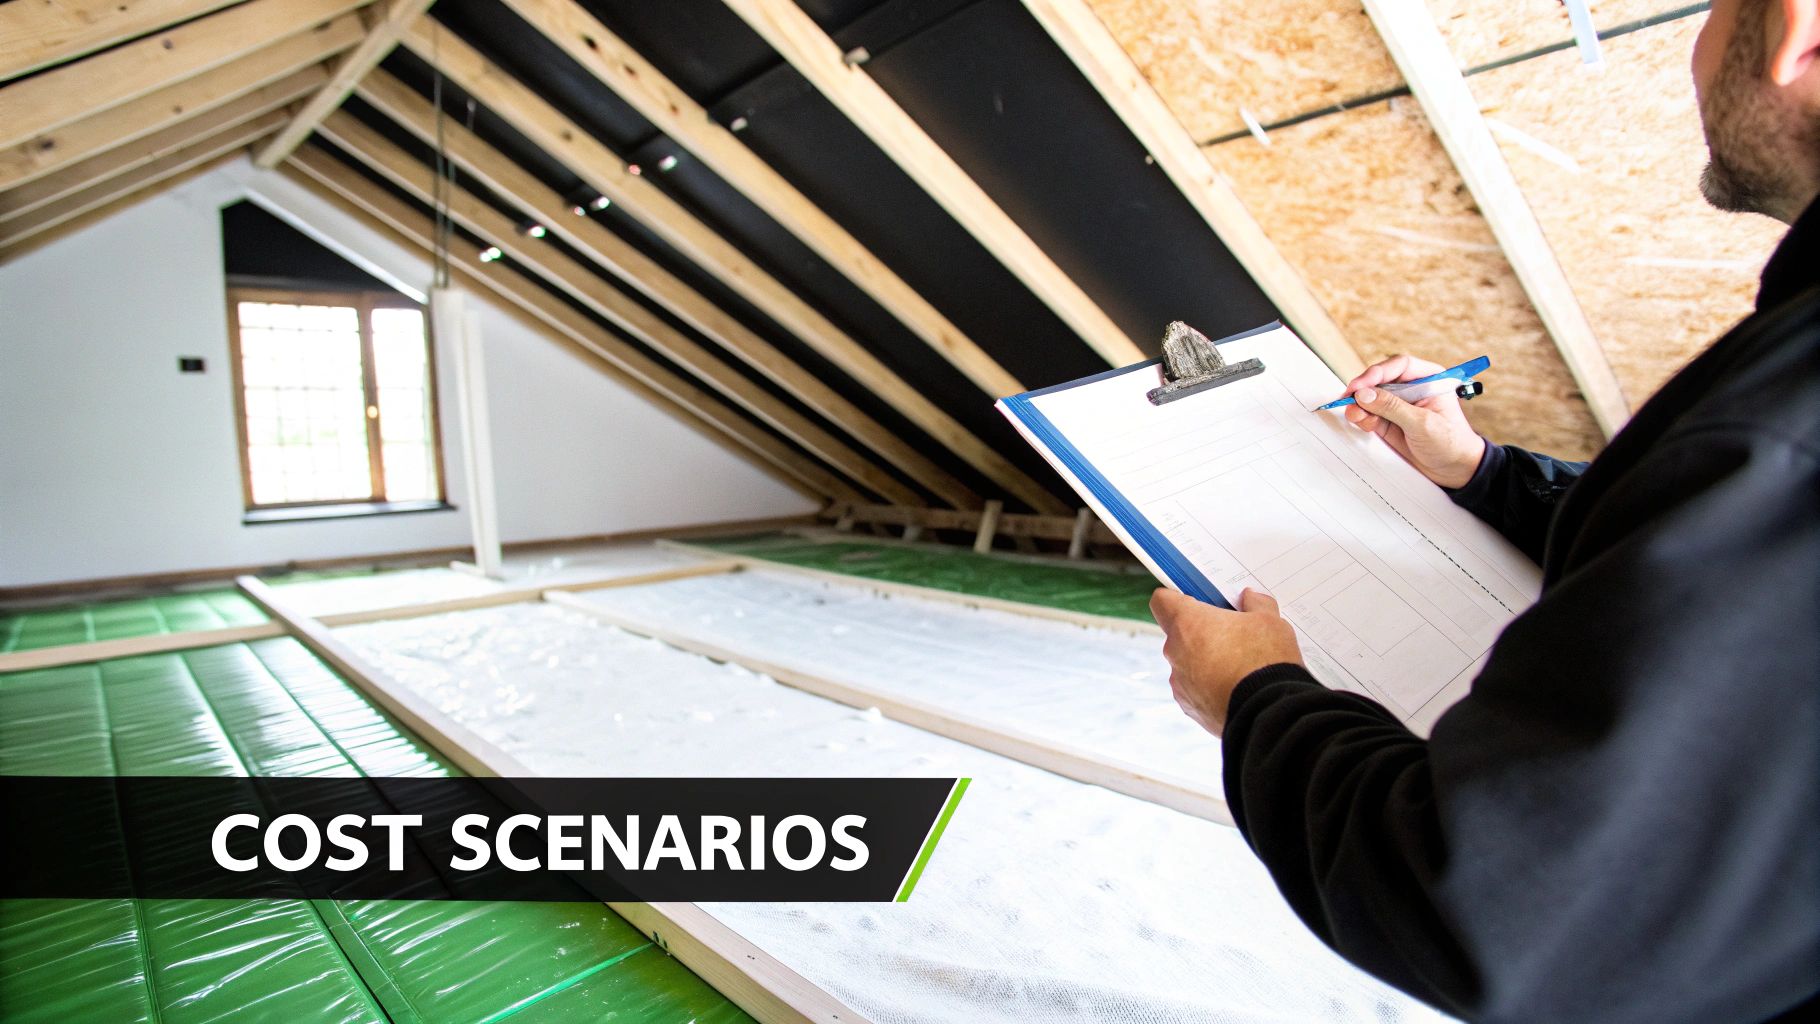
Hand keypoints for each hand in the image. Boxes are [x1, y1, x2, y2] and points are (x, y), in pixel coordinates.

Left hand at [1150, 587, 1301, 737]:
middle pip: (1179, 634)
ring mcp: (1180, 683)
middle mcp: (1175, 652)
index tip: (1194, 600)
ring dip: (1205, 662)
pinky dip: (1209, 687)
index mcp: (1188, 624)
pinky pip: (1195, 690)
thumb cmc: (1265, 661)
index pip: (1162, 601)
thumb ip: (1256, 603)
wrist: (1269, 712)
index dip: (1176, 598)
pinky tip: (1235, 689)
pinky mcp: (1190, 707)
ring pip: (1187, 663)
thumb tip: (1250, 598)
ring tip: (1238, 667)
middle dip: (1201, 632)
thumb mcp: (1270, 621)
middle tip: (1231, 635)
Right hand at [1341, 355, 1487, 488]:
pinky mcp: (1389, 421)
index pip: (1400, 366)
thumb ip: (1393, 408)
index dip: (1377, 372)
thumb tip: (1365, 394)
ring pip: (1371, 397)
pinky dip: (1362, 417)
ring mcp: (1399, 405)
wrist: (1454, 470)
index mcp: (1429, 379)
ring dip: (1359, 405)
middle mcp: (1412, 389)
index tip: (1360, 386)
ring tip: (1356, 416)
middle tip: (1349, 400)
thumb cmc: (1451, 443)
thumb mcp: (1423, 424)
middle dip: (1363, 390)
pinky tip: (1362, 422)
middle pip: (1380, 379)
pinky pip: (1369, 414)